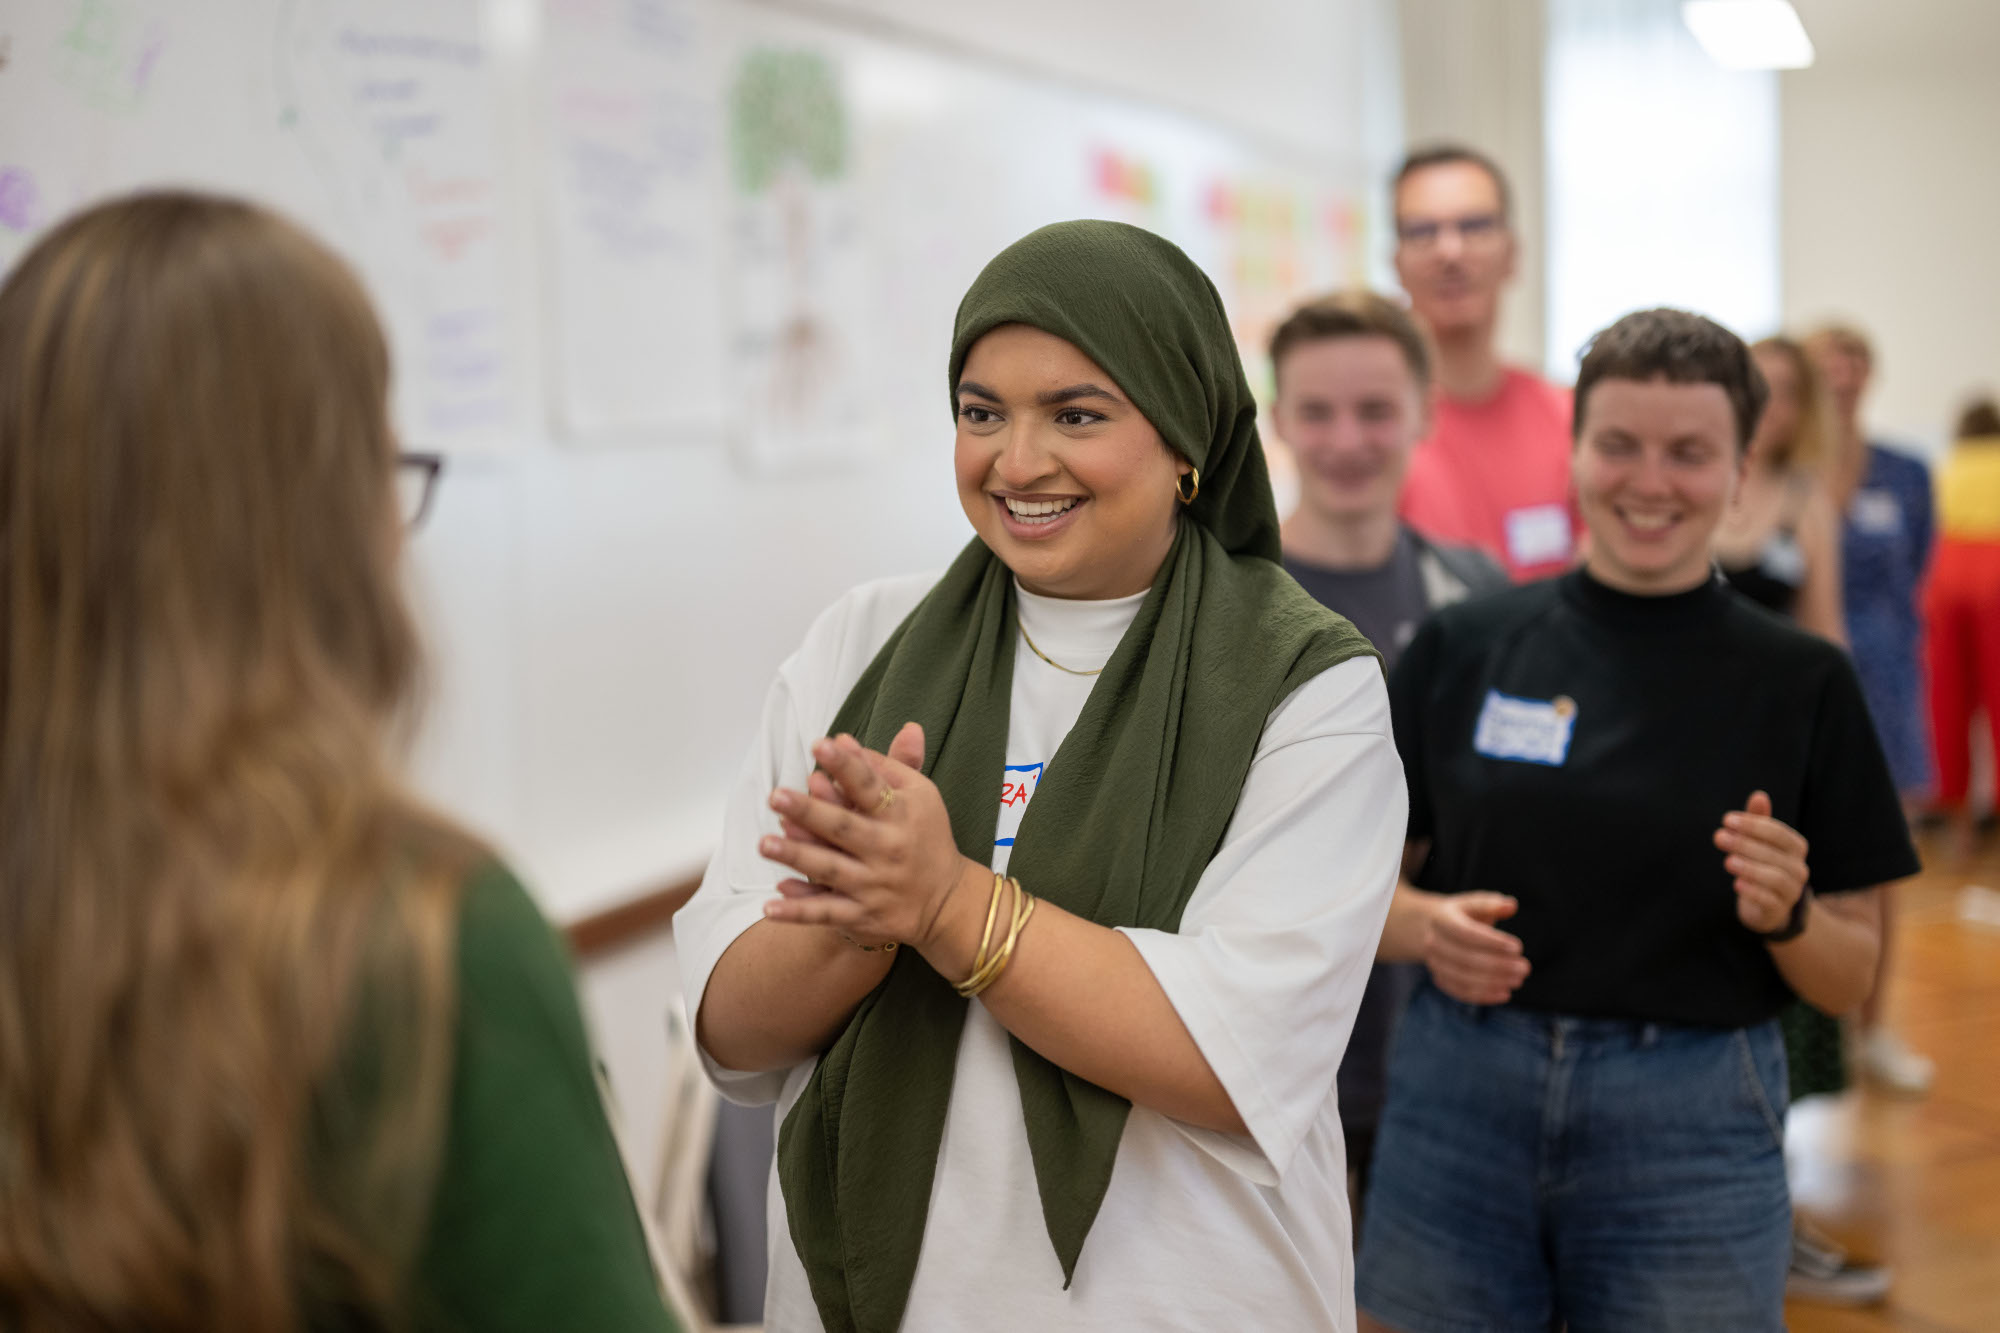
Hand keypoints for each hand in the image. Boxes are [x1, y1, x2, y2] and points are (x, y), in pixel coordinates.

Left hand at [759, 723, 971, 947]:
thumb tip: (845, 739)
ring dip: (797, 857)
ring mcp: (873, 884)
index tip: (821, 745)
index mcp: (900, 814)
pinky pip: (827, 913)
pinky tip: (771, 905)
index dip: (846, 765)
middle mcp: (886, 848)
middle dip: (809, 812)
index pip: (870, 786)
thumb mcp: (919, 795)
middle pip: (843, 828)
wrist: (948, 900)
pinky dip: (799, 912)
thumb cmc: (925, 836)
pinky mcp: (863, 915)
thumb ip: (886, 765)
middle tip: (776, 796)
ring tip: (765, 844)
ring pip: (830, 870)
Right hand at [1422, 892, 1529, 1004]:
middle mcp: (1433, 942)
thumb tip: (1511, 905)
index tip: (1518, 948)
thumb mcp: (1473, 903)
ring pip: (1464, 978)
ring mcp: (1435, 963)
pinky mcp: (1440, 979)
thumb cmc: (1461, 914)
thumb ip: (1491, 904)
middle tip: (1525, 968)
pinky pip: (1461, 992)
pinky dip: (1484, 996)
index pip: (1466, 934)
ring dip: (1494, 982)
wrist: (1430, 928)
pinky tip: (1505, 994)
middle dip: (1499, 965)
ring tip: (1518, 980)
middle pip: (1467, 959)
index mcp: (1441, 919)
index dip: (1492, 943)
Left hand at [1714, 790, 1809, 935]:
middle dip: (1745, 844)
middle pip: (1774, 854)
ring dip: (1750, 868)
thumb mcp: (1760, 842)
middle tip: (1718, 837)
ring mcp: (1791, 891)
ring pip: (1776, 878)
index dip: (1753, 825)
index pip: (1778, 833)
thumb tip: (1759, 795)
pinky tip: (1736, 884)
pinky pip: (1770, 901)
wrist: (1768, 907)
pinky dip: (1753, 891)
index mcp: (1796, 847)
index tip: (1726, 820)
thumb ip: (1758, 821)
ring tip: (1727, 861)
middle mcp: (1799, 869)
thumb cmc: (1763, 865)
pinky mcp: (1779, 910)